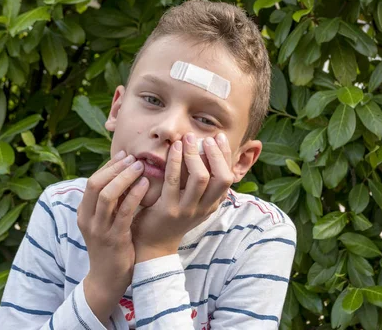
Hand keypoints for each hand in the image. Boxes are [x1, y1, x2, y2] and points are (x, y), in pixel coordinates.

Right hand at [77, 151, 148, 320]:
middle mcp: (88, 219)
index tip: (125, 154)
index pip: (93, 181)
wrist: (108, 278)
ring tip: (141, 167)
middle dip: (115, 168)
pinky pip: (123, 212)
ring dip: (124, 178)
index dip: (109, 166)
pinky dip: (134, 195)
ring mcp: (99, 229)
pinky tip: (145, 185)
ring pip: (107, 196)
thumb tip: (126, 172)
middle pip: (95, 184)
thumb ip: (112, 200)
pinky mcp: (114, 239)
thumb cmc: (112, 244)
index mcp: (84, 212)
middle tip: (134, 158)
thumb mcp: (106, 220)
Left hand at [131, 133, 233, 261]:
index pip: (228, 177)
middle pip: (222, 178)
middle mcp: (204, 208)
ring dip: (194, 155)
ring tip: (187, 139)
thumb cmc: (172, 217)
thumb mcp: (193, 203)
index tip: (219, 137)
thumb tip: (206, 150)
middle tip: (205, 138)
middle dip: (216, 154)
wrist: (153, 244)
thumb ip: (201, 183)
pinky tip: (173, 148)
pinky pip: (173, 180)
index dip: (226, 155)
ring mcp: (187, 210)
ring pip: (200, 178)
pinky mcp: (168, 209)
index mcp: (213, 204)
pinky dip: (175, 161)